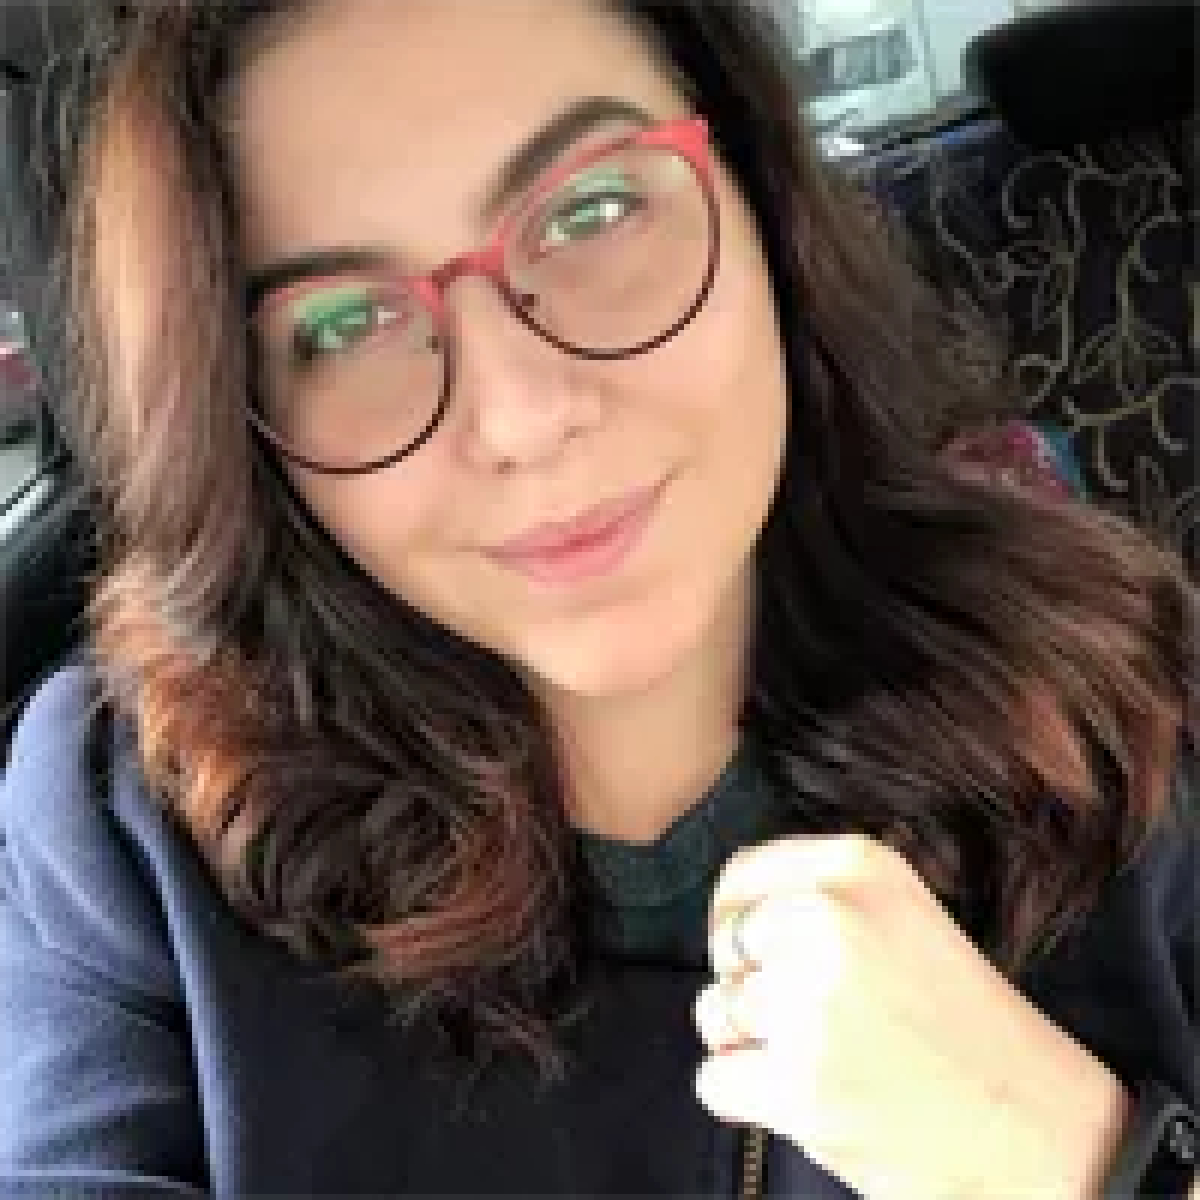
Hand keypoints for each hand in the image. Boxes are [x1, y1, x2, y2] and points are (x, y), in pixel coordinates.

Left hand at [693, 835, 1132, 1199]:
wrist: (1036, 1128)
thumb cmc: (963, 1026)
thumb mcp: (903, 917)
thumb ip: (823, 897)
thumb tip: (732, 908)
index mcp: (860, 865)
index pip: (741, 875)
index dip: (743, 923)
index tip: (771, 955)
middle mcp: (830, 918)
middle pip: (723, 945)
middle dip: (749, 987)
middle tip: (818, 1019)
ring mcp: (812, 1000)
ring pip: (715, 1012)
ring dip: (752, 1047)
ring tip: (830, 1058)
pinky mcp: (798, 1081)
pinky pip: (713, 1080)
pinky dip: (749, 1101)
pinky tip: (816, 1099)